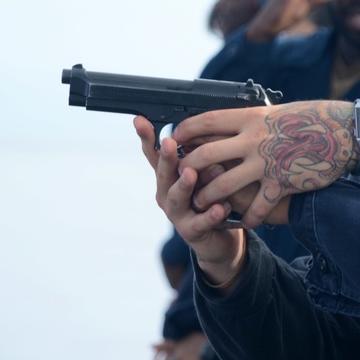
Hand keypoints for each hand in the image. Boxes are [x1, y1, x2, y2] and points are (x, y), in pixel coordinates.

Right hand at [135, 117, 246, 288]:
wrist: (219, 239)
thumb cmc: (211, 200)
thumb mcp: (206, 175)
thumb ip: (202, 156)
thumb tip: (208, 127)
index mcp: (169, 177)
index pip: (154, 155)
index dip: (146, 138)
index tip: (139, 120)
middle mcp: (167, 194)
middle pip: (163, 174)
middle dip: (166, 158)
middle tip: (170, 142)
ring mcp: (178, 214)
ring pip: (176, 199)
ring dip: (184, 185)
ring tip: (191, 174)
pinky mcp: (192, 232)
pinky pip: (200, 223)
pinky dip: (210, 215)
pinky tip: (220, 207)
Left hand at [172, 101, 354, 227]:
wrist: (343, 134)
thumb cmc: (313, 120)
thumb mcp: (277, 113)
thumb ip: (252, 121)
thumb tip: (228, 125)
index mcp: (250, 118)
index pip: (206, 122)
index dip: (185, 131)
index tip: (176, 138)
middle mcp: (253, 140)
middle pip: (205, 155)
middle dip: (187, 168)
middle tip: (181, 176)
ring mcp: (266, 163)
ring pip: (222, 184)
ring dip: (208, 197)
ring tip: (201, 204)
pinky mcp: (281, 183)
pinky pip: (257, 206)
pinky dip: (249, 217)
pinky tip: (246, 222)